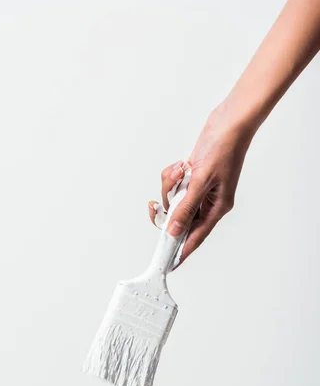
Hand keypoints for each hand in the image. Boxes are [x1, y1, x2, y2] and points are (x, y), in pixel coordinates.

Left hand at [148, 103, 254, 266]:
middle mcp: (208, 202)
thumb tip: (174, 230)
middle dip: (168, 208)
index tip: (169, 264)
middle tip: (155, 206)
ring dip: (171, 186)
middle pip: (180, 218)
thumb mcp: (202, 181)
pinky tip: (182, 165)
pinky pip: (174, 185)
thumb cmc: (224, 148)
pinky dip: (172, 176)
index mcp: (217, 208)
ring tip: (181, 171)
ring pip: (174, 199)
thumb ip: (186, 207)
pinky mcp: (192, 177)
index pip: (196, 236)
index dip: (182, 251)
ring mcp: (200, 189)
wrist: (229, 121)